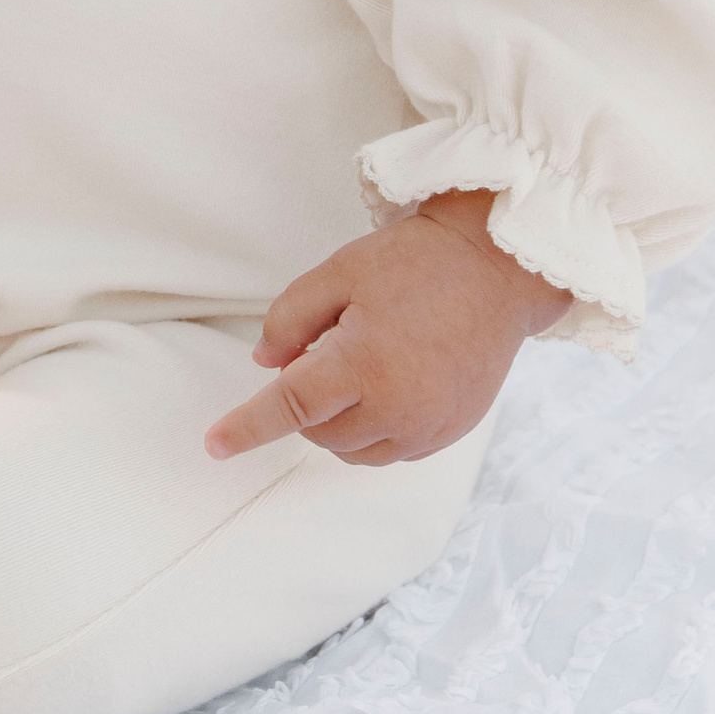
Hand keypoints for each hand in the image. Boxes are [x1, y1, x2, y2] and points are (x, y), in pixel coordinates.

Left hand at [205, 191, 569, 468]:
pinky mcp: (450, 431)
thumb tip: (266, 364)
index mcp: (362, 364)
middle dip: (306, 400)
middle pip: (318, 432)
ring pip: (353, 450)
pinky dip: (374, 428)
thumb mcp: (339, 272)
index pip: (287, 408)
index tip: (214, 445)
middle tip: (330, 343)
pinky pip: (391, 449)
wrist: (500, 268)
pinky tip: (389, 382)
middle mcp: (396, 406)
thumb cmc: (418, 263)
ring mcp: (427, 426)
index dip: (246, 428)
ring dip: (337, 421)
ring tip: (363, 361)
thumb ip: (289, 319)